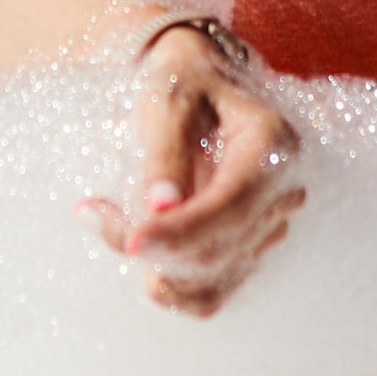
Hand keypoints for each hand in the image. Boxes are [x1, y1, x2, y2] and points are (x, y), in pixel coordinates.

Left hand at [84, 27, 304, 315]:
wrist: (201, 86)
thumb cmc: (183, 83)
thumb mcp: (168, 101)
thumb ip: (165, 153)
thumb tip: (159, 209)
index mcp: (273, 147)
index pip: (231, 206)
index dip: (181, 232)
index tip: (131, 243)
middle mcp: (283, 192)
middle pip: (220, 250)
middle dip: (155, 247)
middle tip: (93, 214)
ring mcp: (270, 226)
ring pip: (211, 278)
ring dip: (155, 265)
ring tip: (106, 221)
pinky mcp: (249, 249)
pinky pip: (213, 291)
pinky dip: (170, 285)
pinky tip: (135, 251)